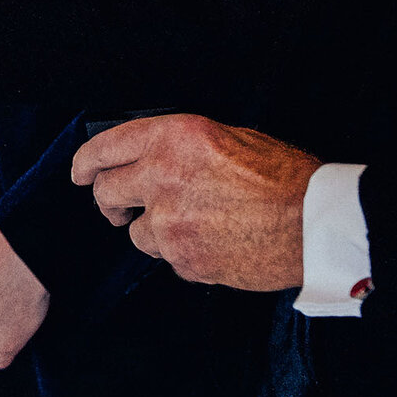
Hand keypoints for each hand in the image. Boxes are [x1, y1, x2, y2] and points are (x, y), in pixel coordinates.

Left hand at [71, 115, 315, 291]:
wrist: (317, 223)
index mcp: (171, 138)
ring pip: (136, 233)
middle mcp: (161, 177)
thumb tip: (151, 157)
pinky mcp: (184, 259)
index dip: (84, 162)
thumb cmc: (283, 177)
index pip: (104, 147)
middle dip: (110, 201)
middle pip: (106, 192)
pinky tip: (214, 243)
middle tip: (121, 207)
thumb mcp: (229, 136)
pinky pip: (168, 259)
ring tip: (196, 224)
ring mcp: (169, 222)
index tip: (79, 173)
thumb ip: (180, 147)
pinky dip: (184, 254)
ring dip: (155, 231)